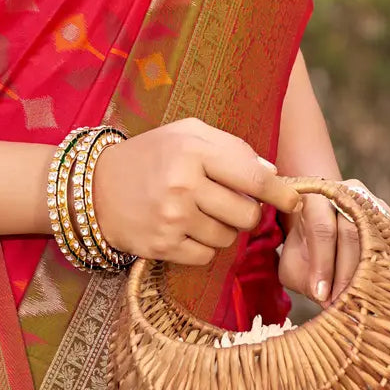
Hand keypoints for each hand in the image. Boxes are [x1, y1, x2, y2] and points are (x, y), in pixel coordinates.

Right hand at [91, 118, 302, 266]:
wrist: (95, 188)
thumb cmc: (151, 156)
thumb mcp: (186, 133)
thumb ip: (231, 147)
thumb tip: (273, 175)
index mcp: (193, 149)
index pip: (254, 176)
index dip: (281, 193)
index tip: (294, 201)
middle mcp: (183, 184)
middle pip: (247, 214)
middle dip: (246, 211)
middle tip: (227, 201)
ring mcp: (172, 218)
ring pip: (229, 238)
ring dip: (223, 229)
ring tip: (199, 212)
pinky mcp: (162, 246)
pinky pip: (207, 255)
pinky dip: (203, 245)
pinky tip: (185, 228)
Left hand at [277, 177, 389, 304]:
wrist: (323, 218)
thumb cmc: (305, 245)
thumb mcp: (292, 260)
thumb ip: (302, 278)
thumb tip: (327, 300)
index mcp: (315, 197)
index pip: (322, 229)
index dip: (323, 264)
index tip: (321, 296)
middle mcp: (346, 194)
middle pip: (351, 233)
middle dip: (346, 274)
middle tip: (342, 304)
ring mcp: (371, 204)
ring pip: (375, 238)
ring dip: (368, 274)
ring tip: (361, 303)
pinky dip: (387, 269)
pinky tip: (380, 292)